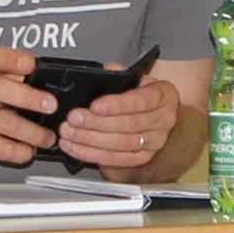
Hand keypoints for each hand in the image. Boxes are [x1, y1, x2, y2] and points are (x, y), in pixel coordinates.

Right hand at [0, 49, 57, 167]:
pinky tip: (30, 150)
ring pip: (5, 123)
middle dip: (28, 98)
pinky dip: (20, 152)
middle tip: (51, 105)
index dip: (13, 60)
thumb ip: (8, 72)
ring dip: (33, 132)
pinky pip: (1, 149)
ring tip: (48, 136)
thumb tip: (43, 77)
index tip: (30, 64)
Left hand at [59, 81, 180, 178]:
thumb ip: (119, 75)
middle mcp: (164, 120)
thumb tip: (104, 73)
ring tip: (69, 133)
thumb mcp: (135, 77)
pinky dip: (91, 154)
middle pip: (129, 124)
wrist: (155, 114)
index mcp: (164, 96)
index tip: (94, 106)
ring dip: (90, 139)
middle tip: (73, 118)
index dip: (117, 104)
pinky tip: (74, 147)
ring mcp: (155, 142)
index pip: (142, 100)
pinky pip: (115, 159)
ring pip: (120, 144)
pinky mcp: (142, 158)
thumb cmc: (140, 92)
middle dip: (97, 122)